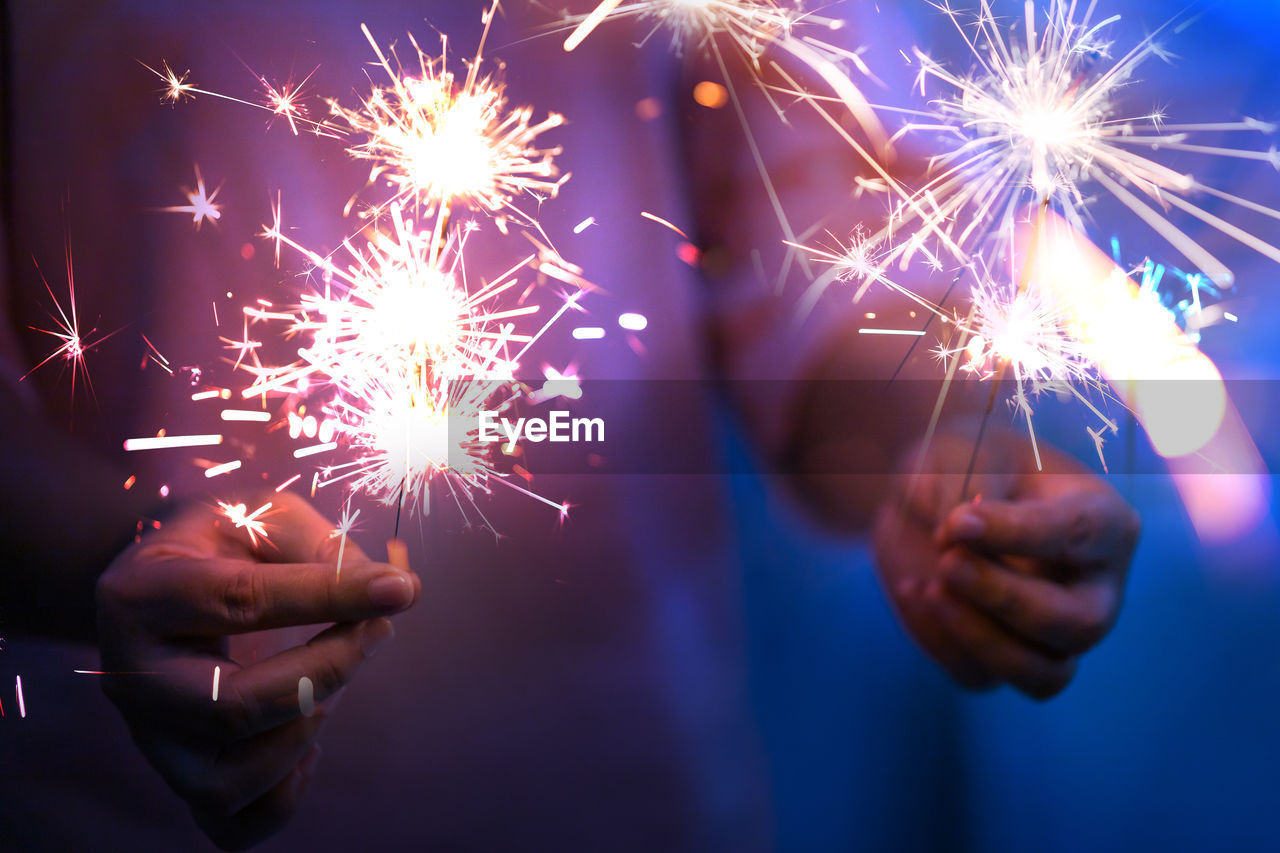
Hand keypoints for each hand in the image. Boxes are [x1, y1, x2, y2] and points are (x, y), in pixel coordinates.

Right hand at [95, 491, 419, 848]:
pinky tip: (307, 740)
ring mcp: (151, 739)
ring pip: (228, 781)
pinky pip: (232, 825)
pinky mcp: (178, 779)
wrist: (157, 585)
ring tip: (330, 679)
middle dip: (328, 668)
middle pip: (230, 706)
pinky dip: (287, 793)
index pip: (240, 600)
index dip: (330, 595)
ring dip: (307, 731)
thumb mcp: (262, 515)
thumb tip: (400, 590)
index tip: (399, 589)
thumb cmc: (221, 543)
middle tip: (377, 628)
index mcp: (142, 595)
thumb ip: (324, 546)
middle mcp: (131, 678)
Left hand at [873, 432, 1138, 698]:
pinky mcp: (1001, 660)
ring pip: (1044, 675)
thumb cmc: (960, 464)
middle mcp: (1093, 588)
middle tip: (947, 560)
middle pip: (1080, 624)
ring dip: (981, 639)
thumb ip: (956, 483)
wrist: (926, 498)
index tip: (958, 521)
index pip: (1080, 534)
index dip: (1017, 532)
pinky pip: (979, 676)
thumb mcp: (956, 452)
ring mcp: (1053, 634)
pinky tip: (912, 589)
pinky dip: (938, 640)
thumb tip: (949, 531)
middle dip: (1007, 598)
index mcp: (1101, 521)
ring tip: (929, 586)